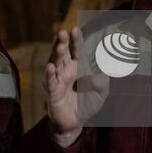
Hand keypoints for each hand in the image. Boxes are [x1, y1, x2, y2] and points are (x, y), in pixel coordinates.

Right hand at [45, 28, 107, 146]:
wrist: (75, 123)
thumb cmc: (87, 102)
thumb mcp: (101, 92)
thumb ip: (102, 81)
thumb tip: (99, 74)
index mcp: (78, 66)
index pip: (77, 50)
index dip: (76, 40)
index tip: (76, 29)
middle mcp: (66, 70)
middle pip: (63, 53)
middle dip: (62, 42)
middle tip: (63, 32)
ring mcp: (58, 80)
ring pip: (55, 64)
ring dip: (56, 55)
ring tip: (59, 47)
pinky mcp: (52, 93)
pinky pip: (50, 83)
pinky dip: (49, 75)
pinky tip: (50, 67)